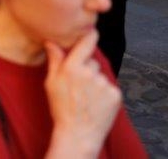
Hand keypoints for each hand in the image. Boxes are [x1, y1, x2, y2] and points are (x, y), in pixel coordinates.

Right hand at [43, 31, 121, 153]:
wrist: (78, 135)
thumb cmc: (61, 109)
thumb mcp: (51, 83)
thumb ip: (54, 60)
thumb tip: (51, 41)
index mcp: (72, 67)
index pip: (87, 41)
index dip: (90, 35)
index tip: (91, 32)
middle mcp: (90, 72)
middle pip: (92, 61)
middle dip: (87, 68)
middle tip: (78, 85)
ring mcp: (104, 83)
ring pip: (101, 75)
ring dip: (96, 82)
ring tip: (87, 98)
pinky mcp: (116, 95)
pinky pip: (110, 87)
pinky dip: (105, 94)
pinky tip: (96, 104)